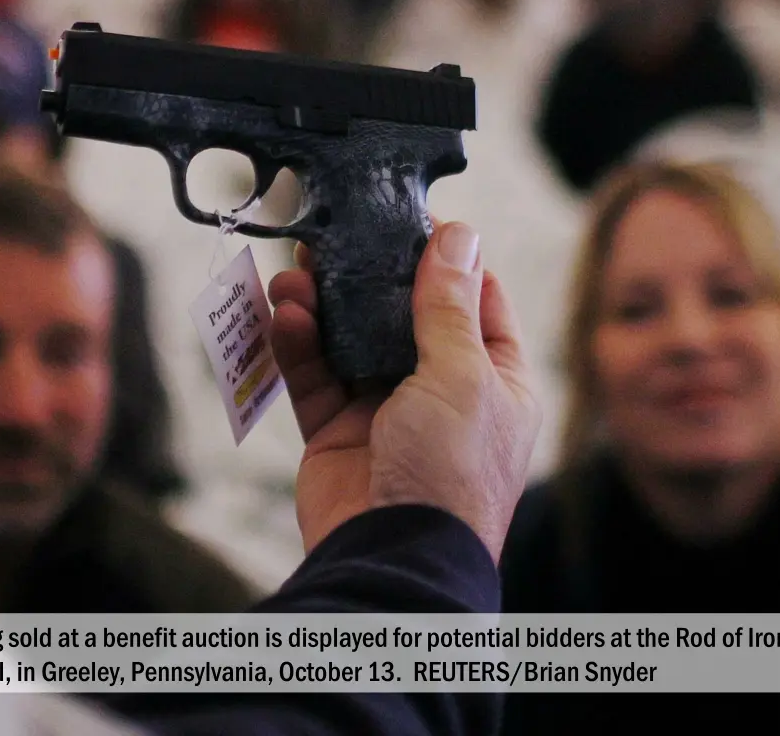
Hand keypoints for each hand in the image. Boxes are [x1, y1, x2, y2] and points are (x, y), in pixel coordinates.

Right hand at [269, 221, 539, 561]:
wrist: (395, 558)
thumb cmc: (450, 473)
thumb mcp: (462, 376)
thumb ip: (448, 306)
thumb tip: (459, 236)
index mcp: (494, 379)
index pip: (474, 301)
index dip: (444, 259)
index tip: (406, 221)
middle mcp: (443, 391)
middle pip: (402, 316)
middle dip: (369, 277)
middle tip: (336, 237)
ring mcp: (387, 412)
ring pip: (350, 342)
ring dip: (323, 305)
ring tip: (297, 270)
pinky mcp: (338, 431)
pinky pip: (315, 377)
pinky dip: (298, 346)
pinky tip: (285, 314)